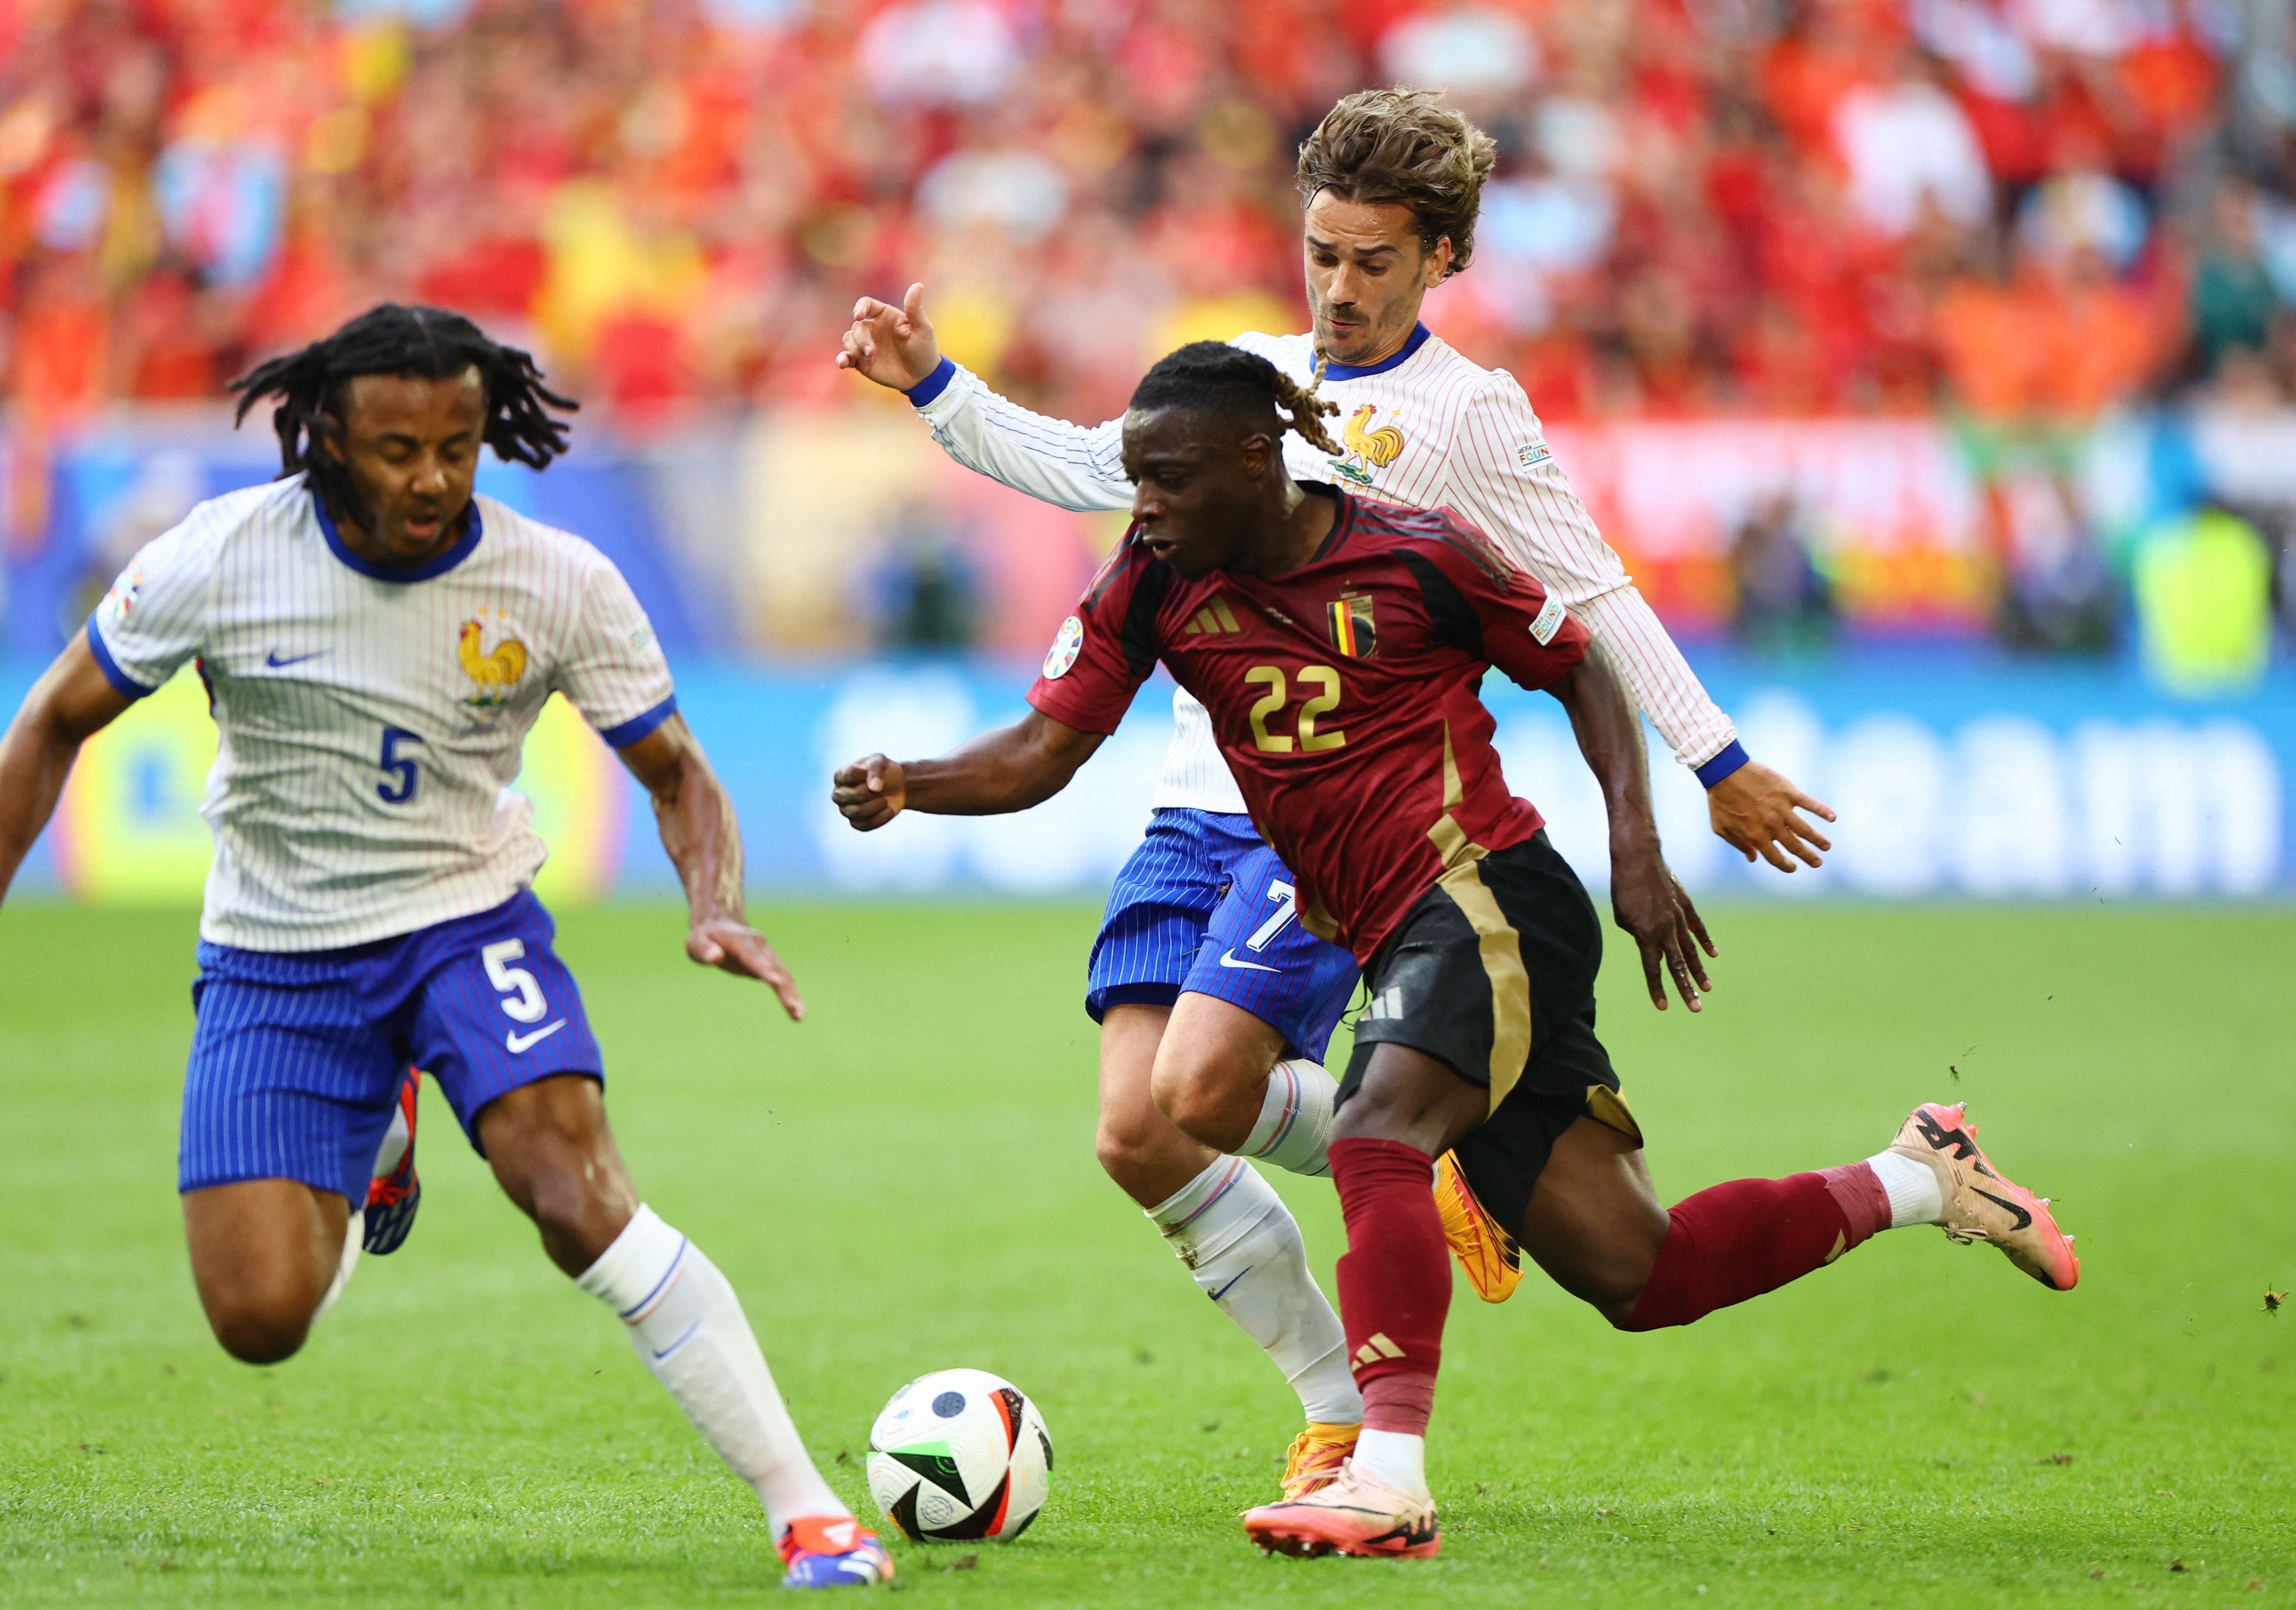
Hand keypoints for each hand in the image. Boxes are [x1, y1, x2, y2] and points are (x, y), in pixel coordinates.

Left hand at [687, 917, 804, 1020]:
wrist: (720, 925)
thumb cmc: (704, 938)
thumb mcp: (695, 943)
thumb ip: (704, 950)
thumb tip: (715, 957)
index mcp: (741, 940)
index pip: (753, 957)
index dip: (763, 969)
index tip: (775, 982)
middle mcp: (759, 946)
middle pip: (775, 969)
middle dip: (784, 989)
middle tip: (793, 1008)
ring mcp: (767, 954)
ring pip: (784, 975)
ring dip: (793, 994)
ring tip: (799, 1016)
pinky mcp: (770, 964)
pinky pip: (783, 979)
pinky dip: (791, 994)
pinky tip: (797, 1011)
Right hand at [831, 754, 905, 829]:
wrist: (897, 787)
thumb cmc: (884, 771)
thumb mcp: (881, 762)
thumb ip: (876, 770)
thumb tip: (874, 788)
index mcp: (840, 775)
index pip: (848, 775)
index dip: (866, 775)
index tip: (876, 771)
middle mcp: (839, 794)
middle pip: (851, 796)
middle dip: (871, 792)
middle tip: (881, 789)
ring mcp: (846, 810)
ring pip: (858, 812)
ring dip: (877, 805)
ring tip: (885, 799)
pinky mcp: (857, 823)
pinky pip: (867, 824)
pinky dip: (882, 816)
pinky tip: (888, 808)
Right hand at [834, 282, 941, 390]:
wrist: (921, 377)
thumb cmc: (924, 350)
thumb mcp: (922, 329)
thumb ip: (915, 309)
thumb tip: (918, 285)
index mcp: (885, 316)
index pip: (867, 304)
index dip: (860, 307)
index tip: (859, 315)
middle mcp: (873, 328)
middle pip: (857, 326)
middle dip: (861, 338)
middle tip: (872, 352)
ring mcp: (866, 345)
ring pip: (849, 339)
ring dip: (854, 349)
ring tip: (869, 359)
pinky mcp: (862, 361)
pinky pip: (846, 357)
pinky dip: (842, 359)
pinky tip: (842, 363)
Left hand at [1609, 837, 1715, 1011]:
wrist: (1638, 858)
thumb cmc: (1623, 888)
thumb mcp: (1622, 917)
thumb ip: (1637, 934)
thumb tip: (1651, 944)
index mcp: (1646, 935)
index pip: (1652, 968)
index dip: (1656, 988)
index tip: (1663, 1006)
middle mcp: (1665, 929)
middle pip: (1677, 965)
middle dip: (1686, 988)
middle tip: (1696, 1008)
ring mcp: (1678, 917)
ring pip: (1690, 949)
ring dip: (1699, 970)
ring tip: (1707, 988)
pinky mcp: (1685, 905)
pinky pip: (1697, 927)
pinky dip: (1705, 941)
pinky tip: (1713, 955)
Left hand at [1708, 760, 1834, 872]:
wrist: (1724, 772)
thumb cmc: (1720, 801)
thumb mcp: (1722, 828)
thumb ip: (1739, 844)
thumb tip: (1753, 858)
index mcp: (1755, 836)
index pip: (1775, 858)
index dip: (1786, 866)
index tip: (1793, 868)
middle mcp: (1771, 825)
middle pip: (1794, 846)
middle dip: (1808, 857)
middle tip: (1818, 863)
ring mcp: (1781, 808)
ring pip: (1805, 829)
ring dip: (1818, 839)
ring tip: (1827, 847)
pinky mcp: (1788, 792)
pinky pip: (1809, 803)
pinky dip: (1822, 810)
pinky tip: (1832, 817)